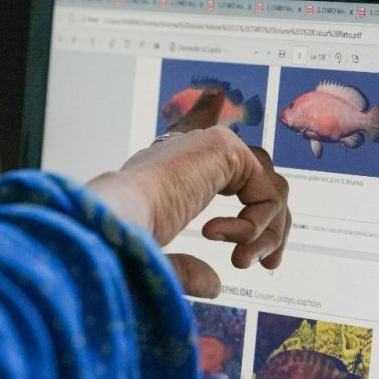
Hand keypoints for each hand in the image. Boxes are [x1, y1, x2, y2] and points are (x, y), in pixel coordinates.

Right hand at [85, 88, 290, 298]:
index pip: (192, 130)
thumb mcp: (159, 262)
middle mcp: (185, 153)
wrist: (108, 225)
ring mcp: (206, 145)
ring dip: (265, 233)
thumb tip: (216, 283)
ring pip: (268, 188)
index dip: (205, 113)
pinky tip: (217, 236)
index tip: (213, 95)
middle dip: (269, 224)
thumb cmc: (120, 247)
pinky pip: (265, 191)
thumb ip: (188, 270)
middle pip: (253, 176)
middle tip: (267, 264)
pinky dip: (254, 224)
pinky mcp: (222, 146)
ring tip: (241, 262)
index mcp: (164, 170)